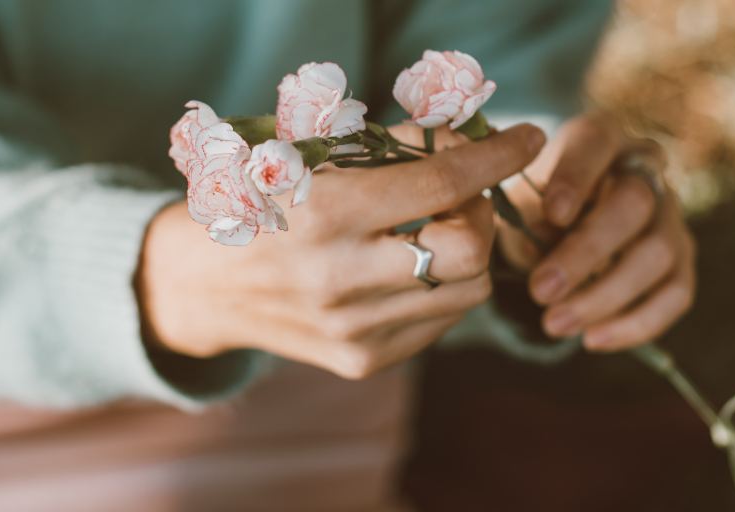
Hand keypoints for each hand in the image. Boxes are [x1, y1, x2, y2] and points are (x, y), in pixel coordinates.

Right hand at [136, 124, 544, 378]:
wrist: (207, 284)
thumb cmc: (260, 204)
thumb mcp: (308, 155)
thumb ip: (391, 147)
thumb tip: (467, 142)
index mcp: (323, 215)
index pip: (440, 184)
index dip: (495, 155)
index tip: (528, 136)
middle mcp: (340, 280)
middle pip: (469, 252)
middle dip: (482, 214)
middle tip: (463, 195)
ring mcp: (353, 330)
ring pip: (468, 292)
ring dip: (468, 251)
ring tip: (435, 229)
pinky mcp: (360, 361)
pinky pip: (440, 321)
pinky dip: (443, 286)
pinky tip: (411, 267)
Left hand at [496, 112, 695, 350]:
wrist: (562, 221)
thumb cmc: (535, 205)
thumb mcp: (518, 200)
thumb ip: (524, 216)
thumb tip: (535, 249)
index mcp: (597, 138)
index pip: (595, 144)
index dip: (576, 178)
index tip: (551, 214)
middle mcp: (642, 169)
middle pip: (632, 205)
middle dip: (585, 253)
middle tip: (540, 290)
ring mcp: (669, 214)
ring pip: (656, 254)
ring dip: (604, 296)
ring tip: (553, 324)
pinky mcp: (681, 258)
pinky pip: (676, 293)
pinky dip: (636, 323)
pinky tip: (592, 338)